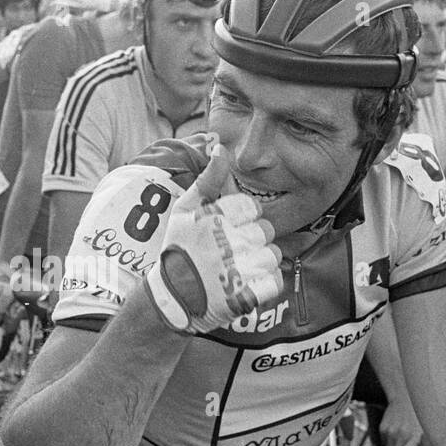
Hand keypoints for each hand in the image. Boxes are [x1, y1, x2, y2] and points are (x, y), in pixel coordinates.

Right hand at [143, 142, 284, 333]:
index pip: (252, 208)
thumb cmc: (178, 250)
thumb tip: (220, 147)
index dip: (243, 220)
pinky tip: (246, 284)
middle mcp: (230, 241)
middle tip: (232, 252)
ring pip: (273, 255)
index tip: (228, 231)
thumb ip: (207, 180)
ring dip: (260, 262)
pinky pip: (275, 281)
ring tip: (238, 269)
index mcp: (216, 218)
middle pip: (266, 231)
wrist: (171, 298)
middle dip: (253, 240)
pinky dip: (265, 284)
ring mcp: (240, 269)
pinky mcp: (248, 294)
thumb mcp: (184, 210)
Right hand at [380, 393, 424, 445]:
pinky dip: (391, 445)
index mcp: (417, 437)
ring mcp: (392, 431)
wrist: (407, 398)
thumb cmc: (422, 420)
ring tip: (405, 442)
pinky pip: (385, 445)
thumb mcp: (429, 435)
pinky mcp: (383, 429)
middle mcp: (403, 434)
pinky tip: (398, 434)